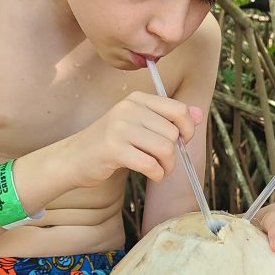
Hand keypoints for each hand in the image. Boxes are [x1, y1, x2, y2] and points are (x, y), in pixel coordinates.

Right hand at [66, 91, 202, 187]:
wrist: (74, 158)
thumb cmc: (110, 144)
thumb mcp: (139, 125)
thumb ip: (168, 118)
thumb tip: (200, 114)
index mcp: (137, 100)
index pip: (178, 109)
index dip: (187, 129)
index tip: (181, 141)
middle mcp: (128, 109)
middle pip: (173, 133)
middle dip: (175, 154)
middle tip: (164, 162)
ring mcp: (120, 128)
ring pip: (165, 149)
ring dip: (167, 166)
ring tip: (159, 169)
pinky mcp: (113, 149)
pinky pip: (151, 164)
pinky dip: (157, 174)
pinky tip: (151, 175)